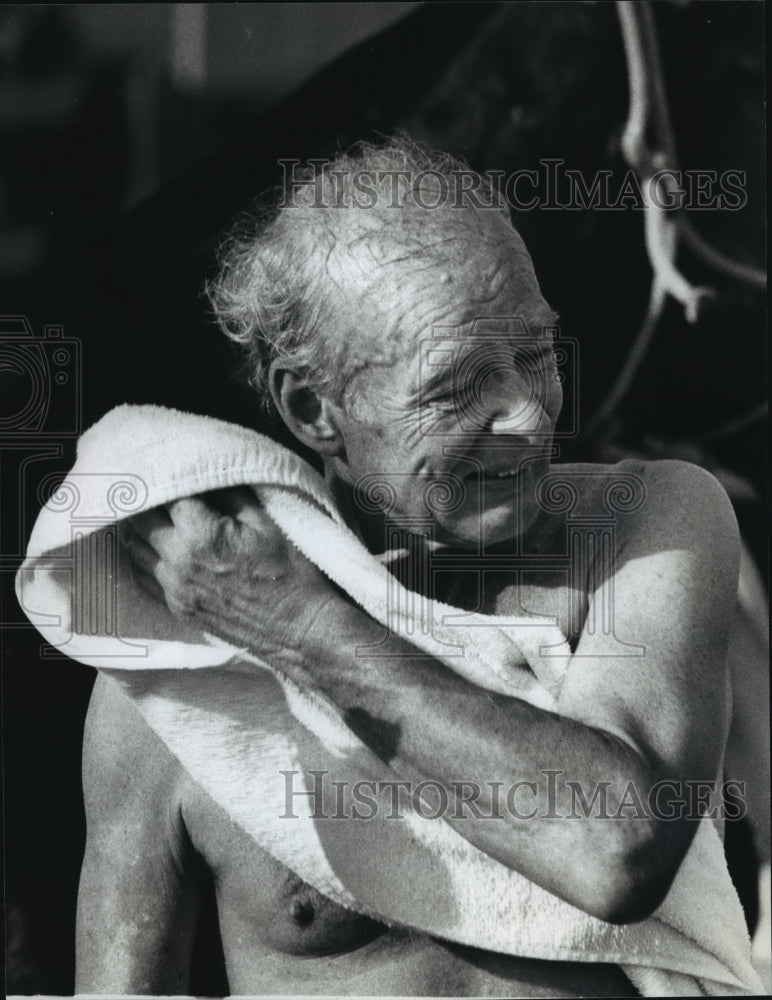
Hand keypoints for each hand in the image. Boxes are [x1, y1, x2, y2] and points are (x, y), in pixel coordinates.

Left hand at [120, 487, 341, 660]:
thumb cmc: (293, 574)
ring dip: (140, 526)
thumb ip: (232, 494)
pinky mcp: (179, 608)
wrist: (302, 629)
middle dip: (147, 497)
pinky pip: (145, 576)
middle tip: (153, 481)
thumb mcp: (269, 522)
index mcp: (202, 535)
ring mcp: (175, 589)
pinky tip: (151, 544)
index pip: (167, 493)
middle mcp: (179, 562)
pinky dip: (144, 556)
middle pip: (141, 518)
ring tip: (147, 508)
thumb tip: (208, 474)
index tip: (170, 463)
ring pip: (136, 547)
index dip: (169, 474)